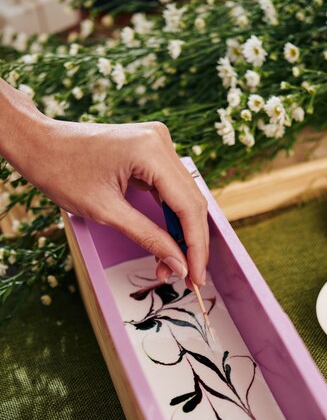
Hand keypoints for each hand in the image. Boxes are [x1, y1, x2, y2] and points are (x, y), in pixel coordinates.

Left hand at [0, 82, 208, 285]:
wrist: (38, 143)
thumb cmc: (62, 172)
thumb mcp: (106, 212)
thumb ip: (148, 237)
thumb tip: (178, 265)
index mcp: (151, 150)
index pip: (189, 206)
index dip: (196, 246)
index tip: (196, 277)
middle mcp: (161, 141)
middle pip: (192, 202)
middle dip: (191, 243)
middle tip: (188, 278)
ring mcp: (158, 144)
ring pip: (184, 197)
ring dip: (181, 233)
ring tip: (172, 265)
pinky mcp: (151, 151)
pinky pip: (171, 189)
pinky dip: (170, 217)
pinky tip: (168, 241)